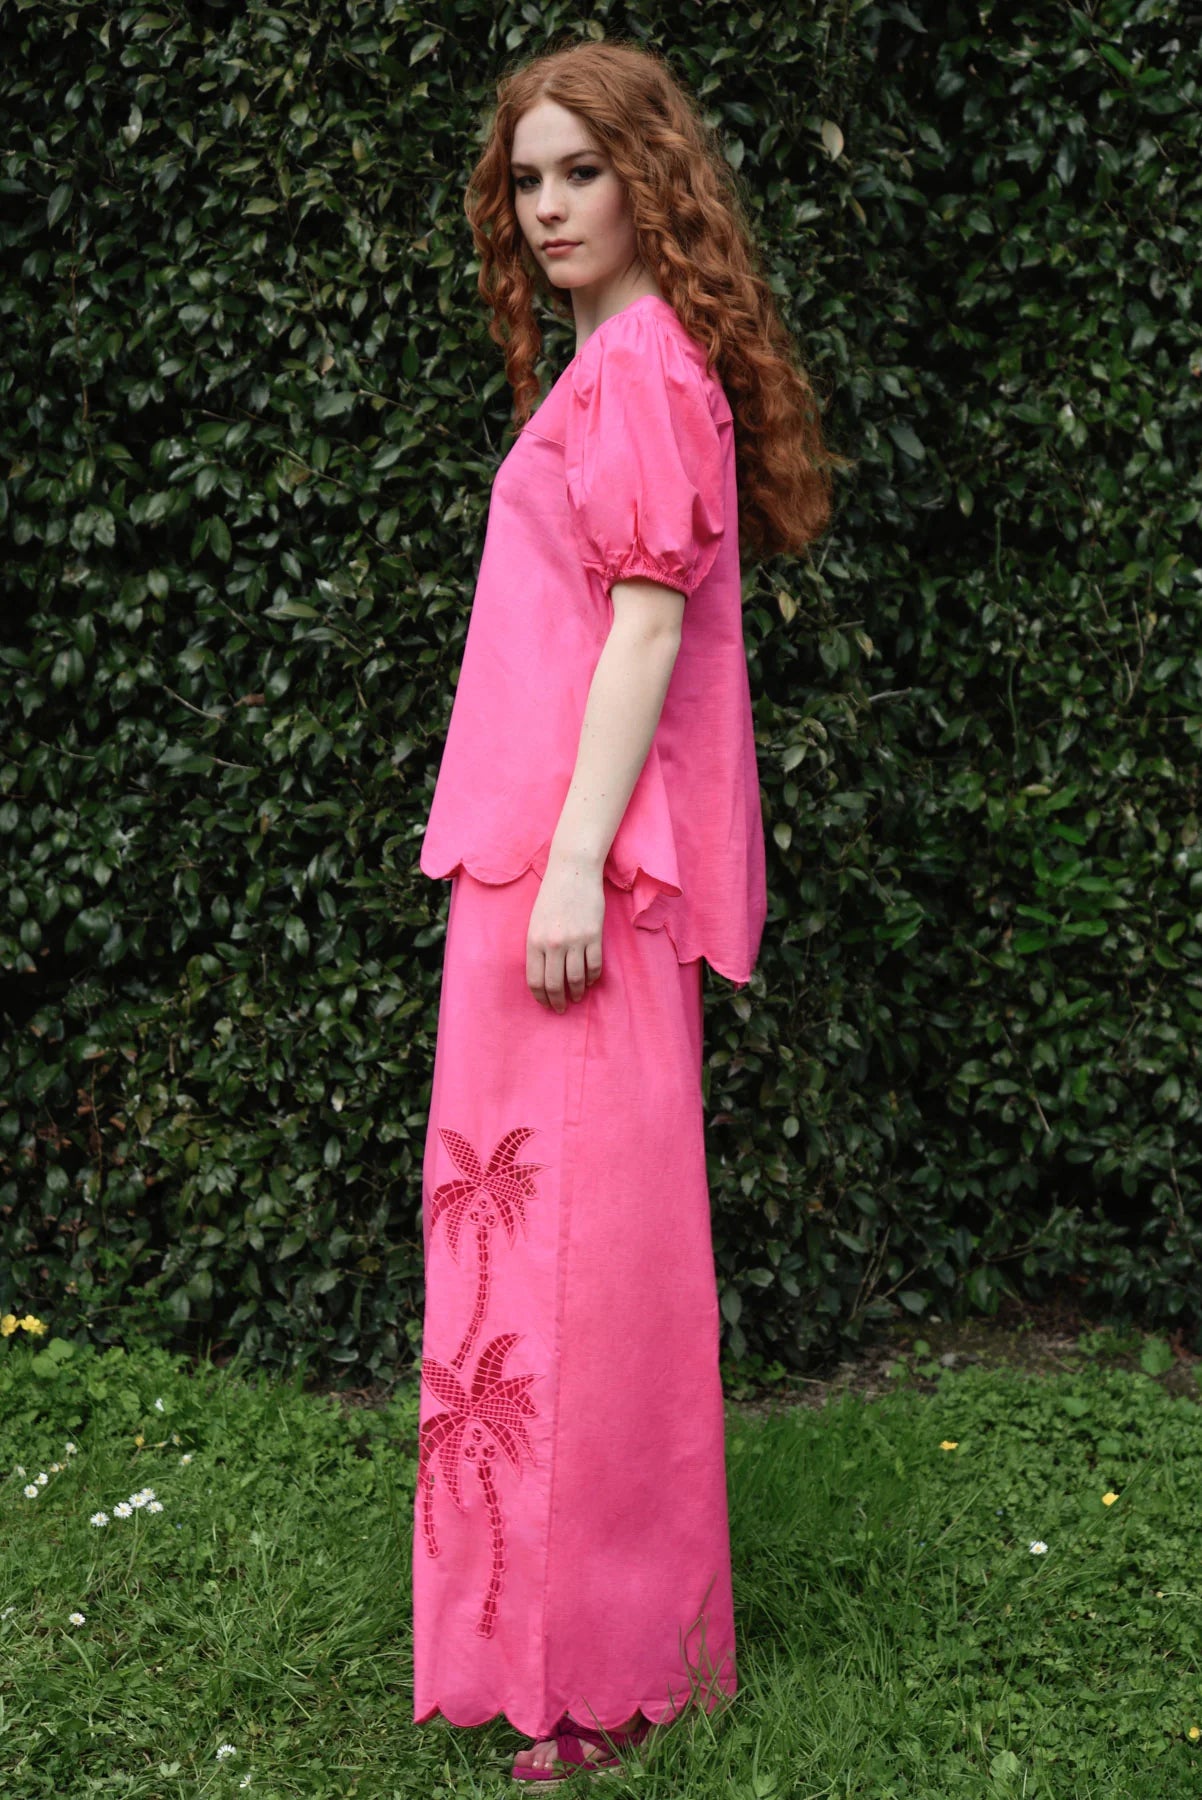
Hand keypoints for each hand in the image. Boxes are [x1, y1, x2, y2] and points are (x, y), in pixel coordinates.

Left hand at [526, 853, 604, 1012]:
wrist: (573, 872)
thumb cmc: (551, 895)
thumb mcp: (535, 921)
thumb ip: (538, 946)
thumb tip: (544, 973)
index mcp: (534, 940)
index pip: (535, 980)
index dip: (541, 997)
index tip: (546, 1004)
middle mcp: (553, 944)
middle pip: (555, 984)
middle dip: (558, 1001)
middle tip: (561, 1009)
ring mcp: (575, 940)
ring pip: (576, 979)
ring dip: (577, 992)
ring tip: (577, 997)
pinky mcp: (594, 936)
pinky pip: (594, 966)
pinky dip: (592, 978)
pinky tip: (590, 981)